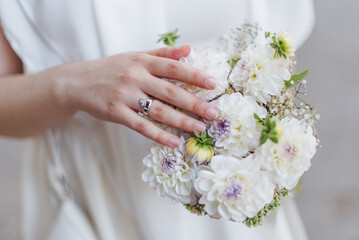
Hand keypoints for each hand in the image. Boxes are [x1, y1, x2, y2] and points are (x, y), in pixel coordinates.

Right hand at [61, 45, 217, 146]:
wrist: (77, 82)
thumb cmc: (111, 69)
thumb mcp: (135, 56)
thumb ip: (162, 54)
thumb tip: (188, 49)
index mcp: (142, 62)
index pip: (173, 68)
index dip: (194, 76)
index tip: (213, 84)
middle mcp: (135, 77)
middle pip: (170, 91)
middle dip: (194, 103)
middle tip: (214, 113)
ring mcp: (124, 96)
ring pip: (158, 110)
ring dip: (181, 121)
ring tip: (199, 129)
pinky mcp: (116, 113)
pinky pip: (141, 126)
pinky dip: (158, 135)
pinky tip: (173, 141)